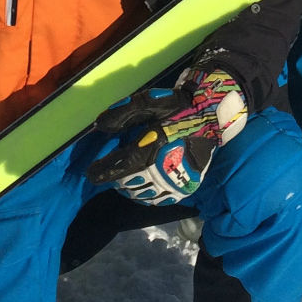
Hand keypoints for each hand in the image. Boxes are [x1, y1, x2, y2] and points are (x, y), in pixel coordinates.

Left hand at [87, 68, 246, 205]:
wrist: (211, 114)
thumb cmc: (176, 106)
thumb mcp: (148, 101)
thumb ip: (122, 113)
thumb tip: (99, 126)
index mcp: (152, 146)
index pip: (119, 166)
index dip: (101, 171)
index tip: (89, 173)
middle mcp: (164, 167)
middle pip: (129, 183)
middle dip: (116, 178)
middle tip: (112, 169)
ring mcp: (176, 181)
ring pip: (143, 194)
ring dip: (130, 187)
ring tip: (126, 177)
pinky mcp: (186, 187)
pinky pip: (160, 199)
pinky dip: (147, 196)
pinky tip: (144, 186)